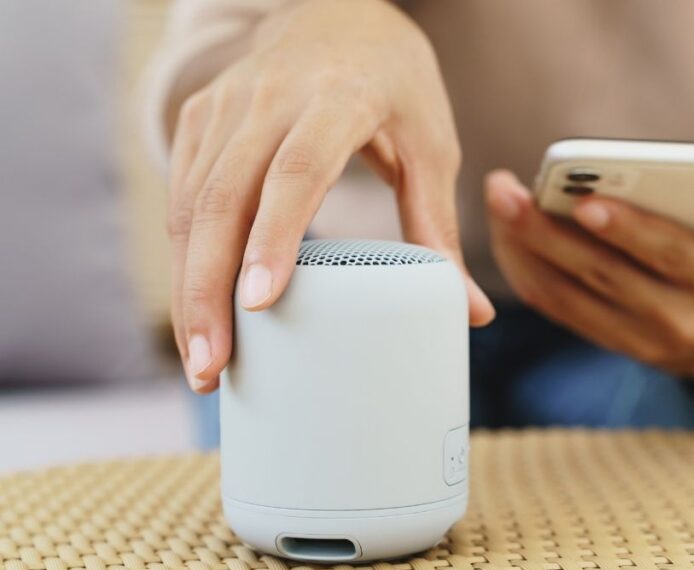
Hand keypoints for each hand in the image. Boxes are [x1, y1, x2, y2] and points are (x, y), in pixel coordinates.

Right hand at [167, 0, 493, 392]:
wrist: (336, 10)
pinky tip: (195, 310)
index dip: (276, 236)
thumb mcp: (431, 144)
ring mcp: (226, 106)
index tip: (260, 303)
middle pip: (224, 198)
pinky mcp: (200, 118)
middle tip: (213, 369)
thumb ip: (439, 226)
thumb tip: (473, 314)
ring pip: (190, 203)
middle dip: (209, 289)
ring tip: (202, 361)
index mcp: (339, 99)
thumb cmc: (394, 82)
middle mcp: (271, 98)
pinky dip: (183, 257)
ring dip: (188, 287)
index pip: (298, 170)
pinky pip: (181, 193)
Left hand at [486, 170, 693, 382]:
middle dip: (551, 233)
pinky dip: (529, 274)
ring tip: (498, 206)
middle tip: (508, 193)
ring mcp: (641, 339)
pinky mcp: (612, 342)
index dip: (628, 230)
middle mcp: (680, 321)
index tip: (584, 202)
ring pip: (572, 296)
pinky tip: (506, 238)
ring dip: (527, 252)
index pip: (670, 255)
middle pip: (605, 275)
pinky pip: (561, 311)